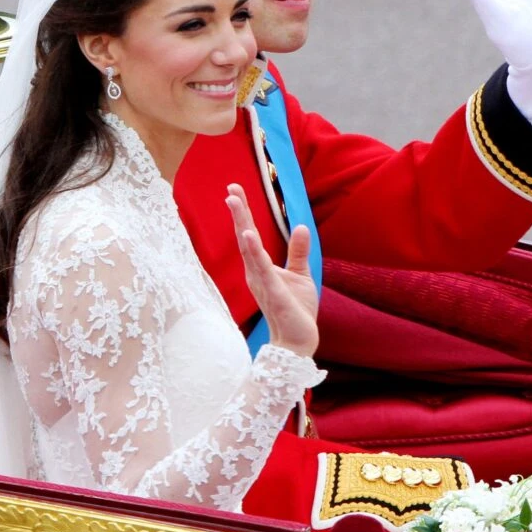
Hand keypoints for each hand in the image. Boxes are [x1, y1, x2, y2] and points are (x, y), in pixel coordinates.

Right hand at [225, 184, 318, 357]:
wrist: (298, 342)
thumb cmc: (296, 310)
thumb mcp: (300, 274)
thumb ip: (298, 251)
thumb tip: (301, 226)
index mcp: (261, 267)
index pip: (250, 235)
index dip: (242, 213)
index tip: (234, 190)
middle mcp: (256, 273)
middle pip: (245, 238)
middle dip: (238, 213)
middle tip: (230, 190)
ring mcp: (262, 283)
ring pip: (250, 251)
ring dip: (243, 226)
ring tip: (235, 204)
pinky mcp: (273, 293)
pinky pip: (263, 270)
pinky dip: (255, 252)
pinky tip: (248, 235)